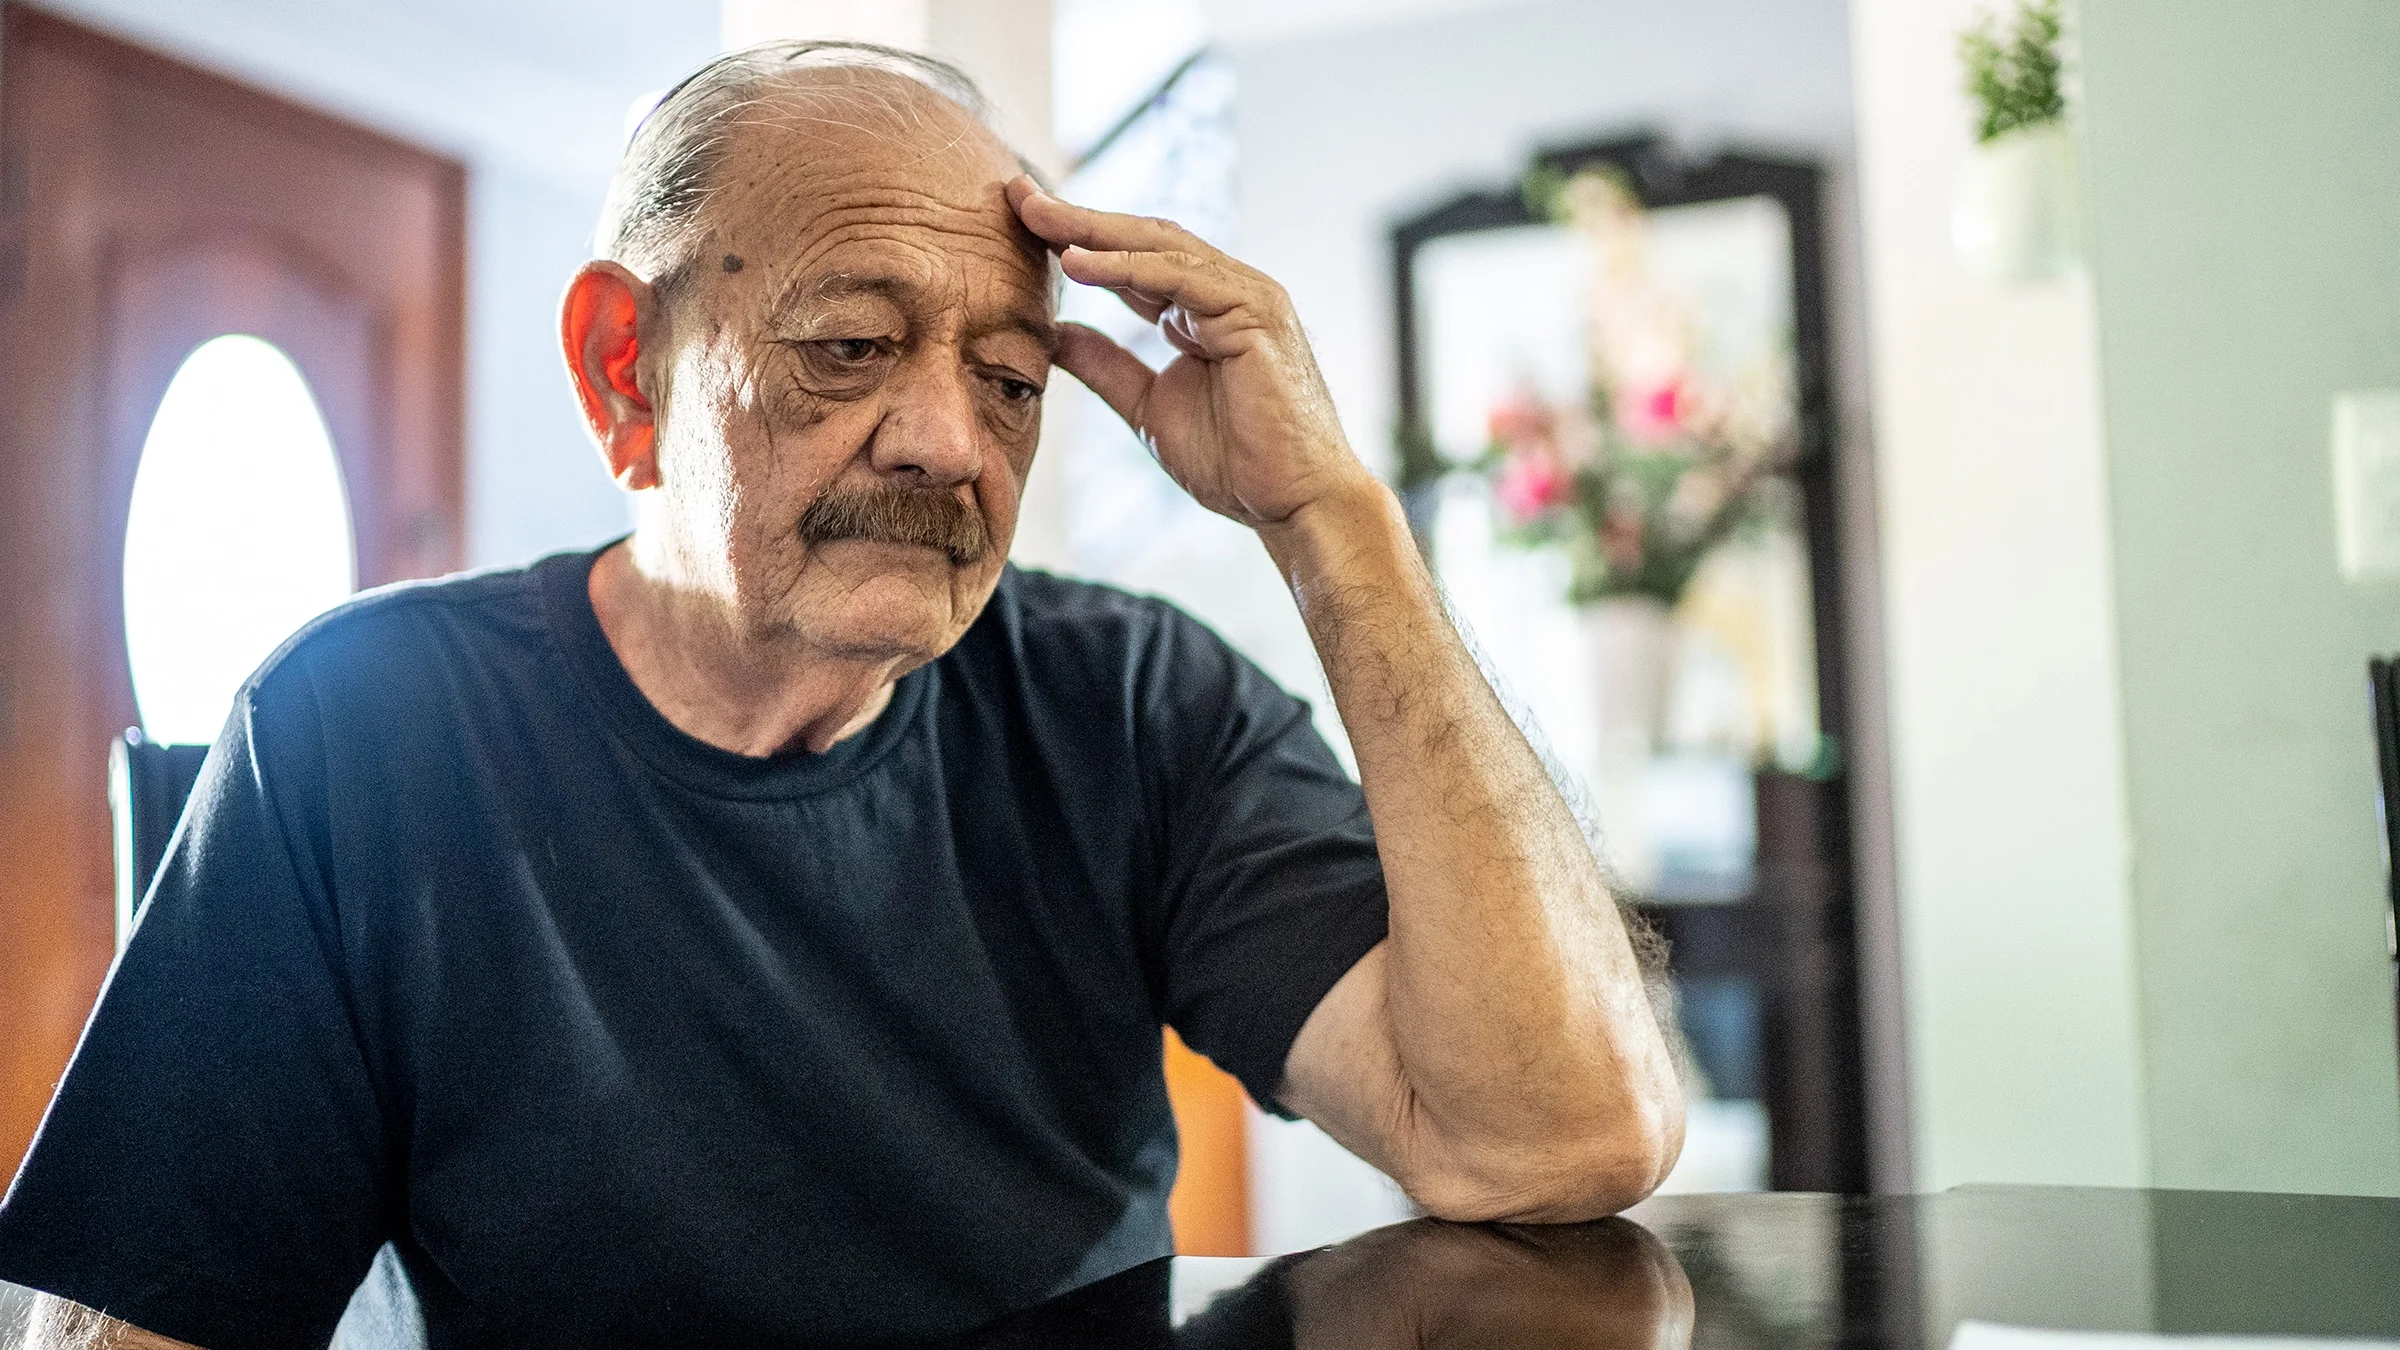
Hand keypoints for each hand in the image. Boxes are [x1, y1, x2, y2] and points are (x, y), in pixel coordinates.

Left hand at [1007, 176, 1375, 530]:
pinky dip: (1126, 267)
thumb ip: (1106, 367)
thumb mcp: (1148, 407)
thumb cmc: (1237, 464)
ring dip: (1093, 230)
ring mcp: (1247, 295)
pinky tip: (1076, 262)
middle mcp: (1228, 291)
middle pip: (1142, 239)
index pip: (1133, 259)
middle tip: (1016, 194)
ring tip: (1035, 216)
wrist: (1294, 504)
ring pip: (1159, 247)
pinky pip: (1181, 278)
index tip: (1020, 223)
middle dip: (1077, 217)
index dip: (1077, 240)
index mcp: (1204, 309)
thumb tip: (1053, 333)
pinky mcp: (1255, 313)